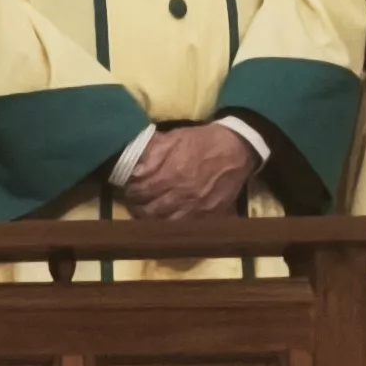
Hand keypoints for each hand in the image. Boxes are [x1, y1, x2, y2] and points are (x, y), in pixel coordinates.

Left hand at [122, 123, 261, 220]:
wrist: (237, 148)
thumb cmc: (203, 140)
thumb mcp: (175, 137)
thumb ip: (153, 153)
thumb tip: (134, 169)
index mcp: (171, 174)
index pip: (140, 192)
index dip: (130, 192)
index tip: (128, 190)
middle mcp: (181, 194)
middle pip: (149, 211)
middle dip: (137, 208)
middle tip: (135, 203)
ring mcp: (195, 208)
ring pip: (164, 224)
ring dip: (152, 220)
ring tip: (148, 213)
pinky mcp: (208, 215)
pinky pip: (185, 228)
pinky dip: (172, 226)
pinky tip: (167, 220)